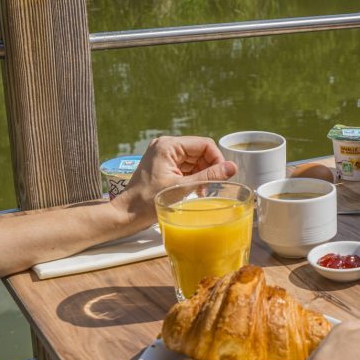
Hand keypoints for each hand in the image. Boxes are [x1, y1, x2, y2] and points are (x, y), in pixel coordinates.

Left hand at [113, 136, 236, 228]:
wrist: (127, 214)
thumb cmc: (148, 201)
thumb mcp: (183, 188)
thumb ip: (209, 176)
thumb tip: (232, 167)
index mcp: (168, 146)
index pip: (204, 144)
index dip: (217, 159)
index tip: (222, 176)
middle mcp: (166, 146)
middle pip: (200, 151)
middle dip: (209, 168)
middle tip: (212, 186)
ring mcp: (164, 155)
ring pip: (195, 159)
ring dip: (202, 173)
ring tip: (201, 190)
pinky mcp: (164, 164)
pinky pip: (187, 166)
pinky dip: (194, 176)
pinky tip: (194, 190)